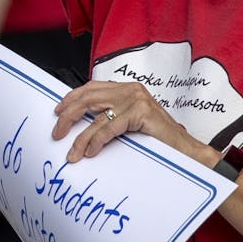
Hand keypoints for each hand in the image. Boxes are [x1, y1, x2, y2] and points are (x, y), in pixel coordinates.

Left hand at [52, 81, 213, 166]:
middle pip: (88, 98)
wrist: (185, 150)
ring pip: (96, 116)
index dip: (71, 98)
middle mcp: (130, 90)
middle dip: (69, 116)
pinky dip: (96, 141)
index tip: (58, 112)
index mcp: (127, 89)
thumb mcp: (130, 123)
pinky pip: (110, 128)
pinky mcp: (140, 112)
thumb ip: (111, 118)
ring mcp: (135, 99)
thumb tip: (81, 126)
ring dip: (80, 137)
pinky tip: (90, 152)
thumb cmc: (158, 139)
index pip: (92, 88)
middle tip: (57, 133)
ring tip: (72, 152)